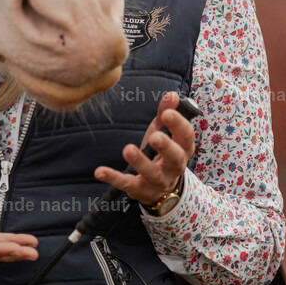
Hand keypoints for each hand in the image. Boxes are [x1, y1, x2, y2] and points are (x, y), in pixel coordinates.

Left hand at [93, 91, 195, 207]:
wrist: (161, 188)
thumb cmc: (162, 152)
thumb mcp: (164, 131)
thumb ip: (166, 113)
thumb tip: (171, 95)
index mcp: (183, 148)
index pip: (186, 136)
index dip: (179, 125)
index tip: (168, 113)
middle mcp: (174, 166)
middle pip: (174, 157)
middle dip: (165, 146)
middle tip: (154, 136)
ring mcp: (158, 180)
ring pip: (151, 173)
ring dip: (140, 162)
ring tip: (128, 149)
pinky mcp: (139, 190)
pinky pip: (126, 184)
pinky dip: (113, 178)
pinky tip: (99, 171)